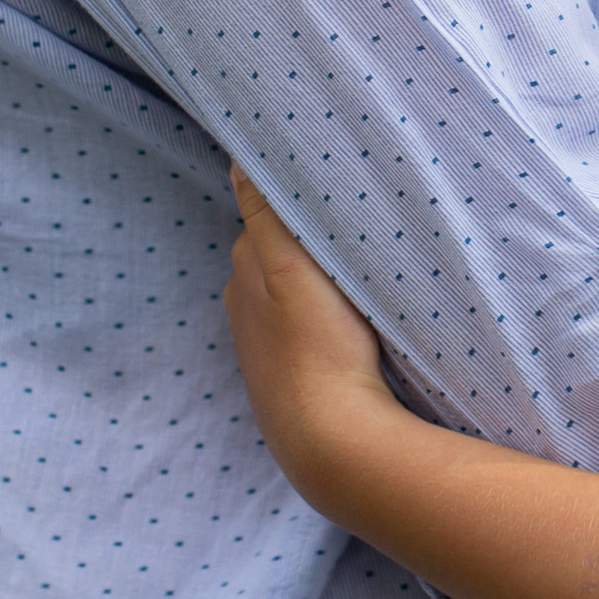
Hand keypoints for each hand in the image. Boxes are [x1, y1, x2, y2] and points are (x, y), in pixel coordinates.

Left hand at [226, 171, 398, 509]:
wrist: (332, 440)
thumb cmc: (317, 348)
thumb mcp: (289, 266)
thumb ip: (265, 211)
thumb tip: (238, 157)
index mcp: (243, 273)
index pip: (269, 218)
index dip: (300, 203)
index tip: (335, 193)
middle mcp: (245, 307)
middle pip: (281, 254)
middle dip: (309, 241)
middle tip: (356, 229)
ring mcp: (266, 345)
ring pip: (296, 293)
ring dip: (319, 282)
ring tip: (359, 276)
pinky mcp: (290, 375)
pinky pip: (308, 327)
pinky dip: (324, 317)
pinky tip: (352, 324)